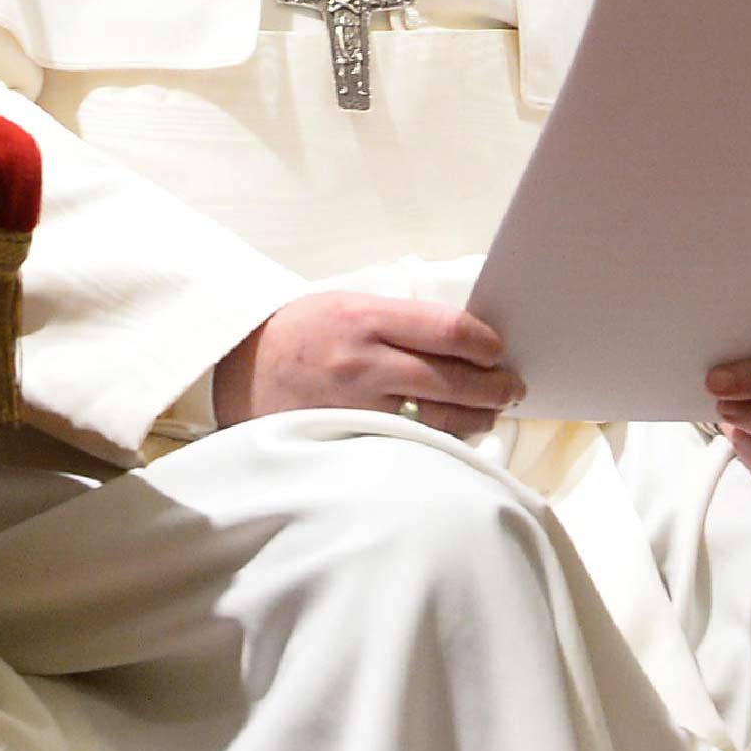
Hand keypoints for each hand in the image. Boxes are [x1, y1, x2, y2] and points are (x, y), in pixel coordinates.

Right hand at [213, 293, 524, 436]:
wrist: (237, 370)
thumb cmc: (300, 334)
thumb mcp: (346, 306)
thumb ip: (400, 321)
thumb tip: (464, 338)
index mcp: (365, 319)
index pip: (447, 330)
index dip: (485, 343)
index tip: (499, 349)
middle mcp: (364, 363)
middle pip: (452, 379)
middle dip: (494, 386)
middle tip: (512, 387)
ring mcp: (358, 407)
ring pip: (439, 420)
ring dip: (476, 417)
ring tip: (490, 411)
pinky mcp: (352, 439)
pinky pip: (412, 443)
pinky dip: (440, 440)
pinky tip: (455, 436)